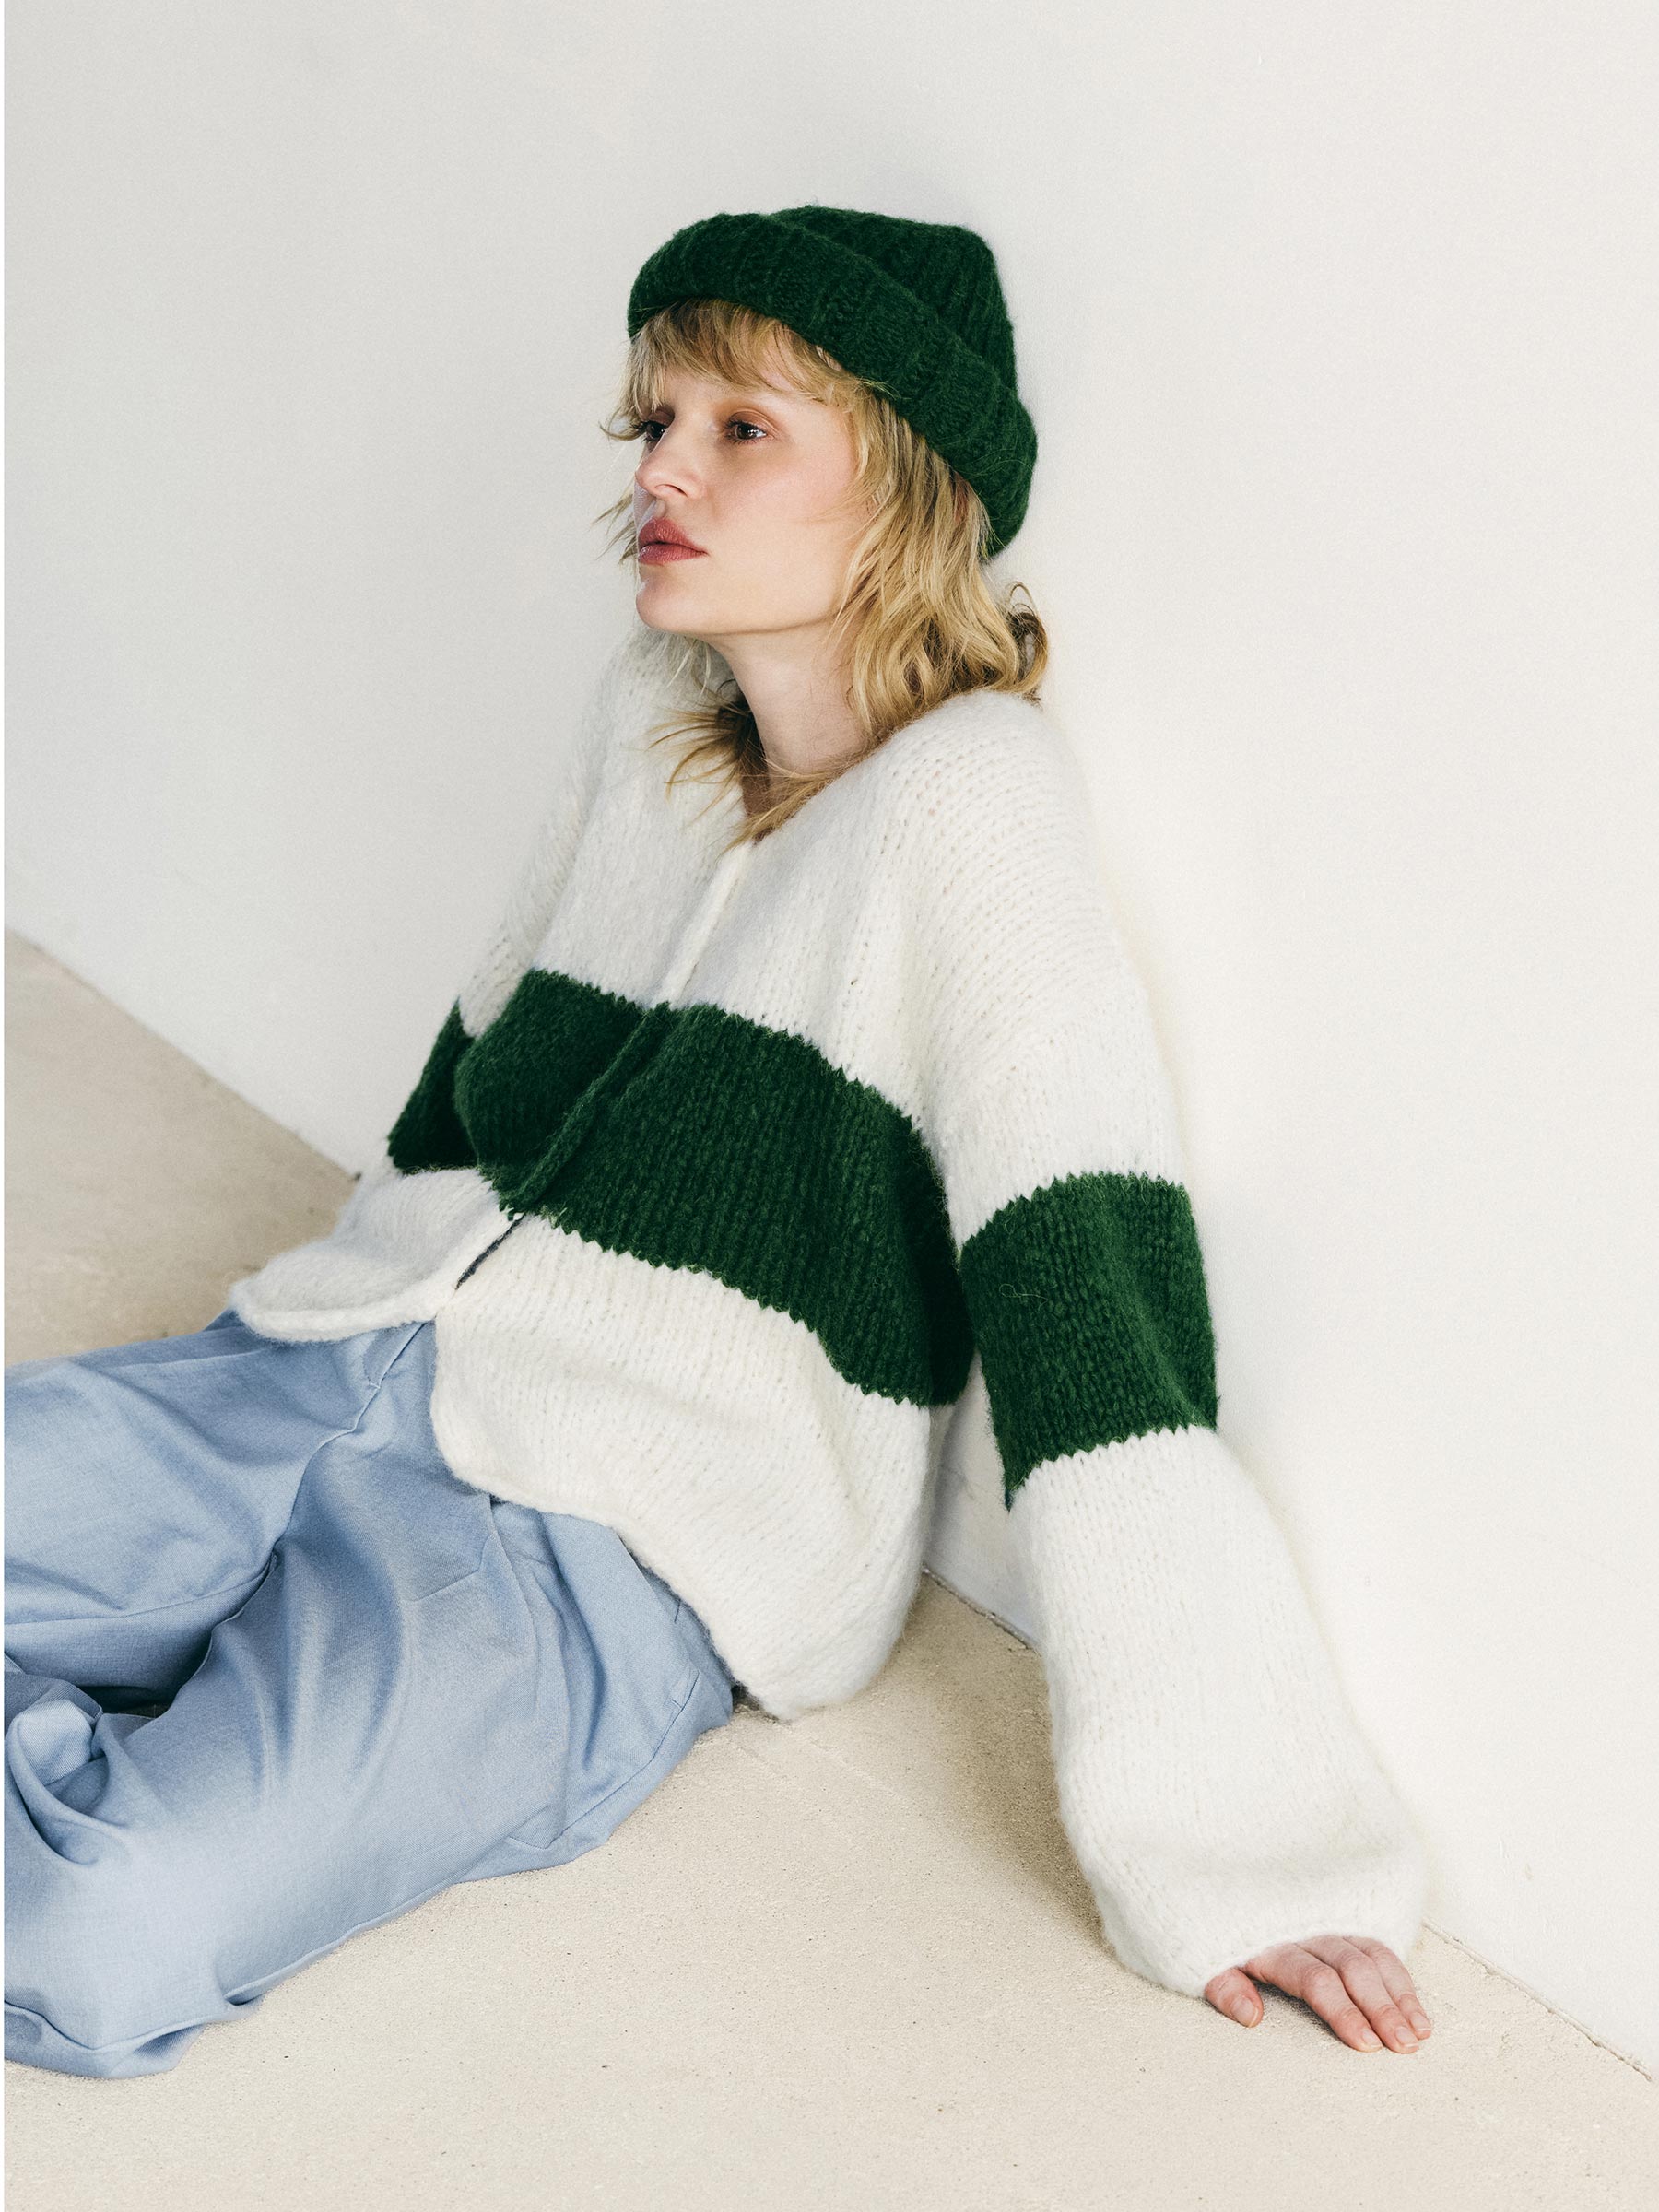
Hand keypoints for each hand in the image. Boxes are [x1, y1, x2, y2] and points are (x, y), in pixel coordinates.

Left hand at [1205, 1935, 1431, 2052]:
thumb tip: (1251, 2017)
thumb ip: (1224, 1986)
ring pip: (1371, 1953)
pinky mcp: (1341, 1917)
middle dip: (1381, 2008)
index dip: (1342, 2010)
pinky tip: (1416, 2008)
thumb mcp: (1203, 1957)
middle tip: (1403, 2046)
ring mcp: (1326, 1920)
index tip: (1366, 2043)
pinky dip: (1399, 1976)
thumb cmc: (1213, 1929)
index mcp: (1271, 1942)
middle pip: (1352, 1967)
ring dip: (1399, 1993)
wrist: (1214, 1874)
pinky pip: (1376, 1943)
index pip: (1314, 1978)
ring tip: (1419, 2032)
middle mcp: (1305, 1927)